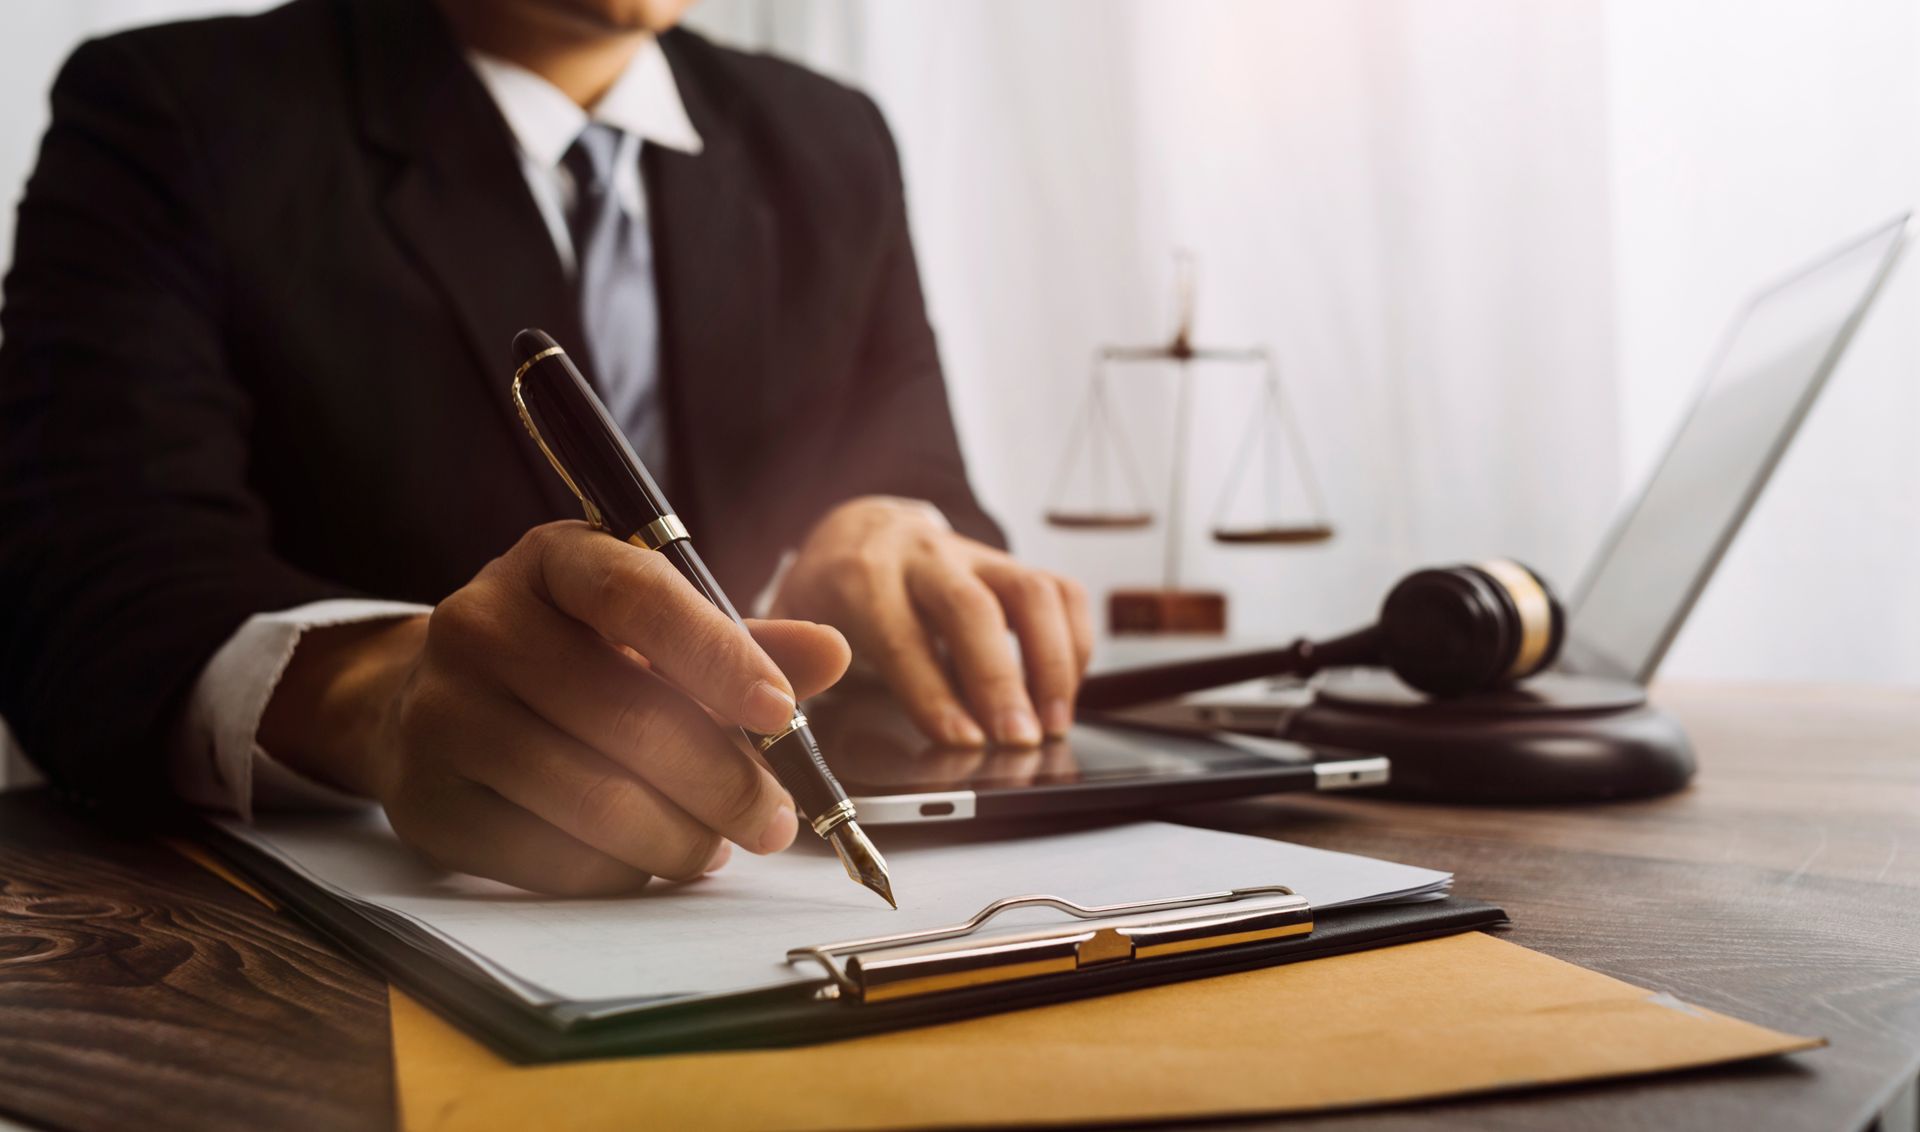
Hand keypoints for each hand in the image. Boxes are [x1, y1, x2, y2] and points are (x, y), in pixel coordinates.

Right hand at [259, 521, 850, 895]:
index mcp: (551, 560)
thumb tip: (834, 652)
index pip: (638, 595)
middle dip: (723, 780)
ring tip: (718, 847)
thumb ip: (741, 642)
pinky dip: (619, 871)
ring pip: (592, 798)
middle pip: (625, 714)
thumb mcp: (652, 628)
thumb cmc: (576, 657)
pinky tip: (646, 859)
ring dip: (680, 838)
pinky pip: (548, 858)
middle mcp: (479, 623)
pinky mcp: (426, 803)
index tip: (783, 713)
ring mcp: (441, 714)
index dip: (719, 656)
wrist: (432, 701)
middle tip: (775, 822)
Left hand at [772, 497, 1092, 746]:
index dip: (932, 691)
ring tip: (1053, 726)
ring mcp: (973, 555)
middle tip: (1019, 741)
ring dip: (1052, 663)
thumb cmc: (824, 599)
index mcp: (857, 577)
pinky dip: (1075, 642)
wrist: (858, 532)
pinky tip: (1065, 691)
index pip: (900, 634)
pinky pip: (1061, 591)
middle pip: (971, 608)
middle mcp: (920, 557)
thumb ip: (789, 671)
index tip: (961, 741)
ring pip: (1030, 592)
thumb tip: (784, 733)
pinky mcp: (1010, 564)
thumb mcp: (788, 629)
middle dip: (1000, 680)